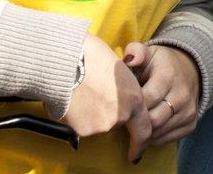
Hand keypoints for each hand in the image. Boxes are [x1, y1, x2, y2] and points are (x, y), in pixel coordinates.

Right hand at [61, 34, 150, 161]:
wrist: (68, 62)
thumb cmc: (93, 58)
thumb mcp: (121, 70)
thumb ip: (125, 90)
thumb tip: (119, 97)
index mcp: (135, 100)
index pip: (143, 130)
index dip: (139, 145)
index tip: (136, 155)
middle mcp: (120, 117)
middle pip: (115, 122)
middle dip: (107, 112)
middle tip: (96, 94)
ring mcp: (101, 125)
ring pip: (97, 124)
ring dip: (92, 112)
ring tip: (84, 91)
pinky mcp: (82, 130)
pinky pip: (81, 125)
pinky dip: (78, 116)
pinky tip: (75, 99)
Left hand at [123, 42, 201, 145]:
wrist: (191, 69)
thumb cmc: (160, 64)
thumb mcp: (149, 53)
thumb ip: (136, 52)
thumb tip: (129, 59)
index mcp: (168, 76)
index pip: (146, 99)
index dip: (130, 105)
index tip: (121, 104)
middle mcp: (182, 95)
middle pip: (152, 120)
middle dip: (135, 121)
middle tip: (123, 117)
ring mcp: (188, 111)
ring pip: (158, 132)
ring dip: (142, 131)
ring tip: (133, 122)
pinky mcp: (190, 124)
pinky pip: (165, 140)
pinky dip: (152, 137)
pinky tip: (147, 127)